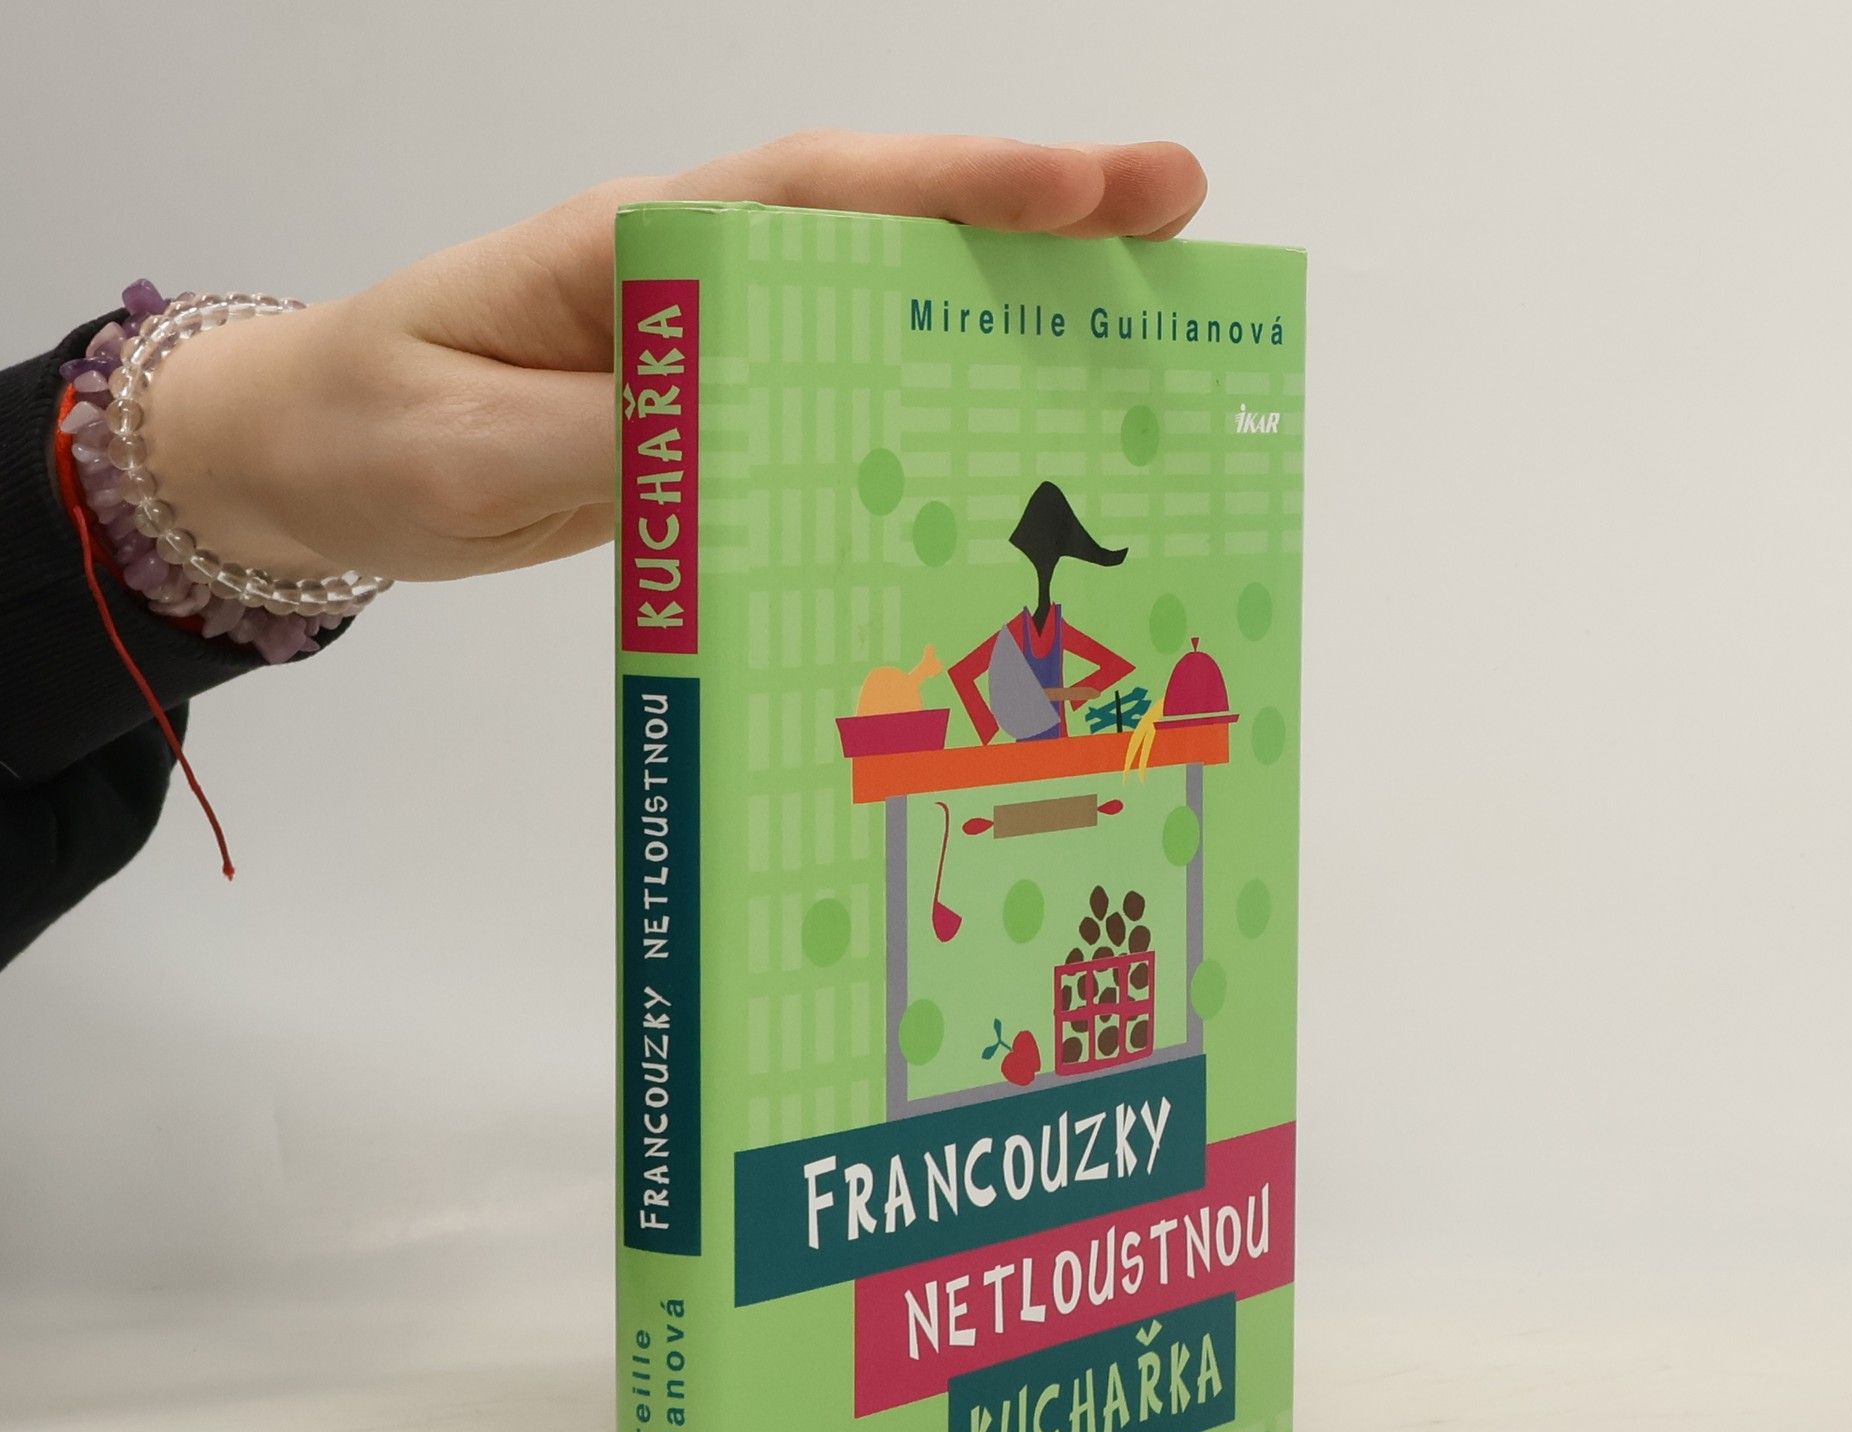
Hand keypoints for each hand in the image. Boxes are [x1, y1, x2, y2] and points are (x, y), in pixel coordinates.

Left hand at [140, 133, 1207, 585]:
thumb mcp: (473, 449)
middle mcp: (700, 280)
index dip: (954, 190)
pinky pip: (845, 404)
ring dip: (1007, 319)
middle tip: (1181, 222)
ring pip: (884, 315)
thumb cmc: (376, 431)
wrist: (315, 466)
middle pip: (887, 234)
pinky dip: (933, 411)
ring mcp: (718, 349)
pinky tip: (1008, 449)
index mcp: (640, 248)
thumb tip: (760, 445)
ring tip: (1144, 334)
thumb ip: (616, 441)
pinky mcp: (719, 419)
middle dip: (1033, 224)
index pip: (818, 195)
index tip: (1082, 192)